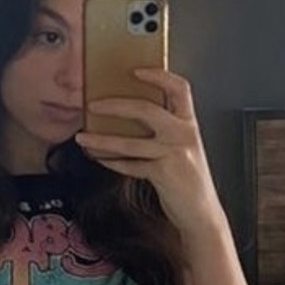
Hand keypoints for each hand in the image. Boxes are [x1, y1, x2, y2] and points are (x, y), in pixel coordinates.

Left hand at [76, 69, 223, 237]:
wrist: (202, 214)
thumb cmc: (189, 181)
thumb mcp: (184, 149)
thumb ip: (166, 132)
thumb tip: (130, 116)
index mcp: (189, 124)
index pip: (180, 88)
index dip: (159, 75)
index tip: (136, 70)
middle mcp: (184, 135)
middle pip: (146, 109)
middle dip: (115, 105)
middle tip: (93, 104)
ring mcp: (174, 154)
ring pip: (130, 141)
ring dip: (102, 139)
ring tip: (82, 137)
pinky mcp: (164, 173)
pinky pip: (130, 165)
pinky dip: (112, 162)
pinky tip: (99, 159)